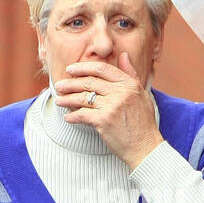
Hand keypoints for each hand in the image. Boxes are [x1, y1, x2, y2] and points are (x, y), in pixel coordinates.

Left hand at [53, 52, 163, 168]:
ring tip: (58, 101)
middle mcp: (121, 92)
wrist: (145, 147)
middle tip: (59, 85)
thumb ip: (131, 74)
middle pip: (89, 82)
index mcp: (129, 84)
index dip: (83, 67)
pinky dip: (73, 116)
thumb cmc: (143, 123)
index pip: (102, 69)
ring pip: (83, 98)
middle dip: (70, 83)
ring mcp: (112, 106)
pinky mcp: (104, 120)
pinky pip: (82, 114)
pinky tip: (68, 117)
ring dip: (67, 99)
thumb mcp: (141, 94)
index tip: (70, 69)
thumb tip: (123, 55)